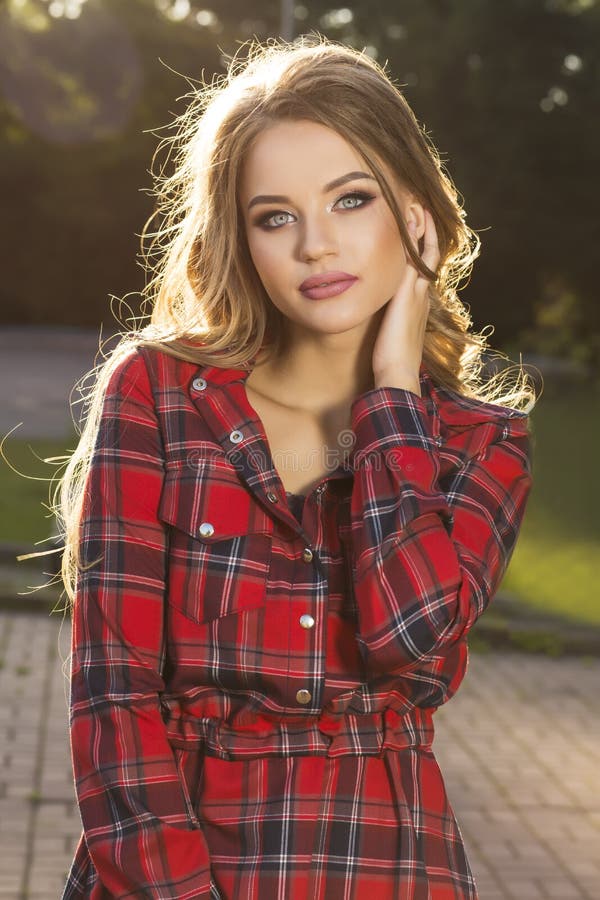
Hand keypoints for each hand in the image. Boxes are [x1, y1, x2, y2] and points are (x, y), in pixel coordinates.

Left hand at [372, 209, 440, 393]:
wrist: (397, 375)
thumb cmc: (392, 362)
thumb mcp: (392, 337)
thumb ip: (389, 323)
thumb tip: (381, 321)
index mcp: (418, 304)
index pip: (423, 269)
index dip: (422, 249)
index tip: (416, 231)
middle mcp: (421, 295)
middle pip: (429, 255)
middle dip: (426, 232)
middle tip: (420, 208)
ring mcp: (417, 293)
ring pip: (423, 253)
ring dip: (421, 230)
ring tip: (416, 207)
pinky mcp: (408, 294)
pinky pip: (414, 258)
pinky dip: (413, 239)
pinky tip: (408, 221)